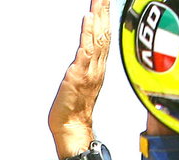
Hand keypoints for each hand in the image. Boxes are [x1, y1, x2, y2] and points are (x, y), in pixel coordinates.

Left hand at [48, 0, 110, 159]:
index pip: (105, 38)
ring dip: (99, 16)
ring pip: (98, 37)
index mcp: (99, 68)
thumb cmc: (74, 111)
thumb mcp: (80, 84)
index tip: (105, 3)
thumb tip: (82, 57)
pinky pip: (86, 49)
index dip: (106, 19)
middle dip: (105, 11)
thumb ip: (84, 69)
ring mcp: (90, 69)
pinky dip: (88, 32)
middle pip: (105, 33)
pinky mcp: (79, 74)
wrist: (72, 128)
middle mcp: (98, 66)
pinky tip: (88, 18)